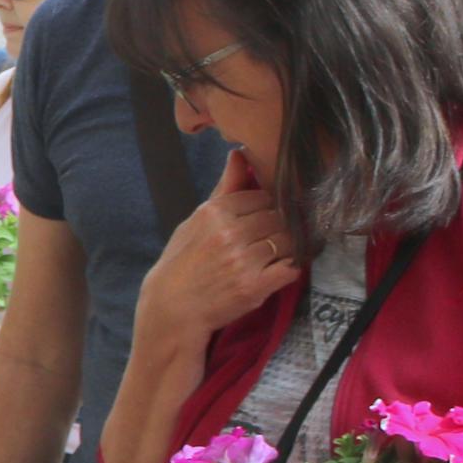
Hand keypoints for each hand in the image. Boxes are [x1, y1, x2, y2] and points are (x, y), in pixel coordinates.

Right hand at [140, 150, 301, 349]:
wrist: (172, 309)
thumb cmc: (182, 263)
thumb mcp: (195, 221)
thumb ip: (224, 188)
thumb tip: (239, 154)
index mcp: (214, 212)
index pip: (263, 197)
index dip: (265, 209)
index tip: (259, 222)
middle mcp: (230, 234)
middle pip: (278, 218)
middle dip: (277, 228)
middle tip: (265, 241)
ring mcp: (244, 261)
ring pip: (288, 241)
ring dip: (285, 248)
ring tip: (270, 257)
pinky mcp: (255, 287)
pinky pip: (290, 269)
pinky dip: (288, 269)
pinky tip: (275, 272)